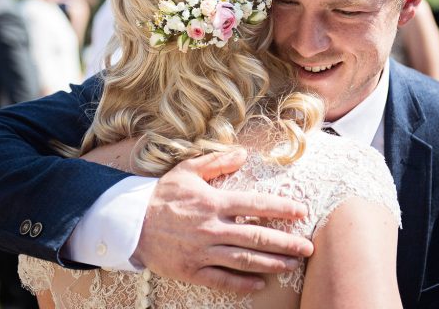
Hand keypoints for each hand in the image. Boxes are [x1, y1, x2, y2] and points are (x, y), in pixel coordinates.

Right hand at [133, 148, 313, 292]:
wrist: (130, 223)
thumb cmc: (162, 195)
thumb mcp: (187, 171)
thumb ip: (217, 162)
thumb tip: (242, 154)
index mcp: (213, 202)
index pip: (255, 205)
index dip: (281, 208)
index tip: (301, 212)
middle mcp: (211, 228)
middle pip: (257, 237)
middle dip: (286, 243)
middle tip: (308, 247)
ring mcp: (202, 251)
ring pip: (244, 260)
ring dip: (272, 263)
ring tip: (293, 264)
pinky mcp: (192, 270)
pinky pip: (222, 280)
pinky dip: (242, 284)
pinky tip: (260, 284)